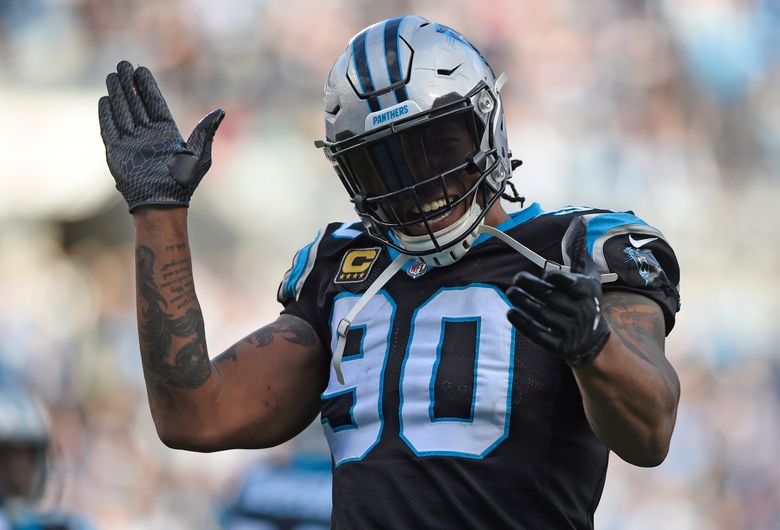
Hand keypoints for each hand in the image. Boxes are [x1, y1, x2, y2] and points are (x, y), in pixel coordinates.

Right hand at [98, 61, 224, 212]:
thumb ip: (206, 131)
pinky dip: (107, 115)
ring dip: (117, 94)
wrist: (163, 204)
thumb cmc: (184, 182)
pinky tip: (104, 99)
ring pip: (122, 112)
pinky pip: (110, 129)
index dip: (147, 87)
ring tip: (112, 75)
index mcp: (166, 134)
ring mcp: (131, 143)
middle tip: (123, 64)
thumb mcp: (200, 154)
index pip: (154, 104)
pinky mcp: (117, 153)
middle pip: (136, 104)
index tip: (142, 69)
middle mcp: (148, 136)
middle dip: (129, 84)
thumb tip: (221, 110)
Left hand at [506, 217, 610, 367]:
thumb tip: (578, 221)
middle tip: (516, 279)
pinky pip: (538, 334)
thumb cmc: (586, 300)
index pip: (573, 285)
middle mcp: (582, 312)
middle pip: (552, 298)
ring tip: (511, 292)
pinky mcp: (559, 346)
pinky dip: (523, 323)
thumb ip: (578, 250)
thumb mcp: (588, 275)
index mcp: (588, 292)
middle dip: (531, 287)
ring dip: (524, 302)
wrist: (593, 341)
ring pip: (543, 314)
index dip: (558, 280)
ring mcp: (571, 331)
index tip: (545, 274)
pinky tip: (511, 312)